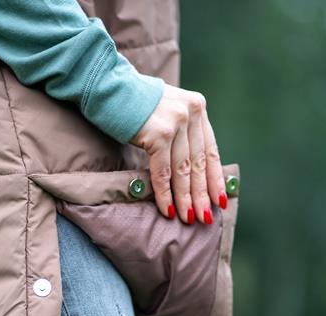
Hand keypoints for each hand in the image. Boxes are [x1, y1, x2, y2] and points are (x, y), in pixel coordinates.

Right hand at [129, 84, 226, 223]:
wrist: (106, 87)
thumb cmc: (130, 103)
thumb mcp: (164, 111)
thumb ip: (180, 131)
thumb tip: (188, 168)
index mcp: (196, 107)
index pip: (210, 149)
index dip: (215, 177)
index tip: (219, 199)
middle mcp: (190, 112)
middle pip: (198, 163)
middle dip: (201, 194)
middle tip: (205, 217)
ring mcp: (175, 122)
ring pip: (183, 170)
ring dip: (185, 199)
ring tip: (188, 218)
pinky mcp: (158, 134)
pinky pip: (163, 172)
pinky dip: (165, 194)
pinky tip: (167, 209)